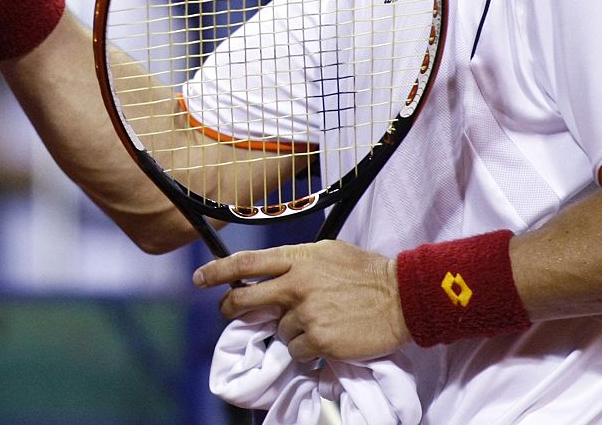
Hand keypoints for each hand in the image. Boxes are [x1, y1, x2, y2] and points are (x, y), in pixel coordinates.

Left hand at [193, 241, 409, 362]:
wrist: (402, 297)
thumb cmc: (366, 272)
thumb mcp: (328, 252)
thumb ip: (297, 262)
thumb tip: (272, 273)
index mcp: (298, 259)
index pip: (247, 262)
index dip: (217, 271)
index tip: (199, 278)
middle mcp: (296, 284)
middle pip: (247, 298)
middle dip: (231, 308)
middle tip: (230, 313)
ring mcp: (306, 313)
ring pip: (277, 329)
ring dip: (290, 330)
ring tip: (318, 322)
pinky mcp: (318, 339)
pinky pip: (295, 349)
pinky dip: (305, 348)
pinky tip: (325, 338)